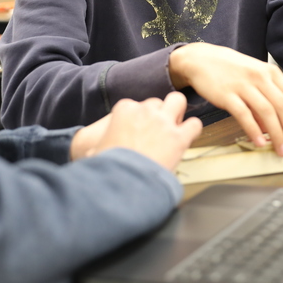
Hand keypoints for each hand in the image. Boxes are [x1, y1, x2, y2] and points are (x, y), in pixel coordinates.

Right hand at [75, 92, 201, 170]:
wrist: (122, 181)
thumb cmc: (107, 168)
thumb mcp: (95, 151)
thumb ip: (98, 146)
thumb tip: (88, 155)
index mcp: (123, 110)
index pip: (136, 105)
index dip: (139, 118)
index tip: (139, 129)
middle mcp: (145, 111)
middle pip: (157, 101)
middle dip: (159, 111)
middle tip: (159, 128)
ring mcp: (163, 122)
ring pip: (178, 101)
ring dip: (178, 111)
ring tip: (176, 125)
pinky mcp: (178, 138)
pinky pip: (194, 124)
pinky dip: (192, 130)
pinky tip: (188, 138)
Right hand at [168, 43, 282, 156]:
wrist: (201, 59)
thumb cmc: (230, 69)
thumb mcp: (254, 76)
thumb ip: (267, 96)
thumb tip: (277, 123)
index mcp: (270, 72)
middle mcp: (259, 77)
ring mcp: (243, 85)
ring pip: (267, 112)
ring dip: (277, 134)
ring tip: (281, 149)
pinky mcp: (226, 95)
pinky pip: (244, 115)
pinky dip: (254, 130)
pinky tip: (259, 142)